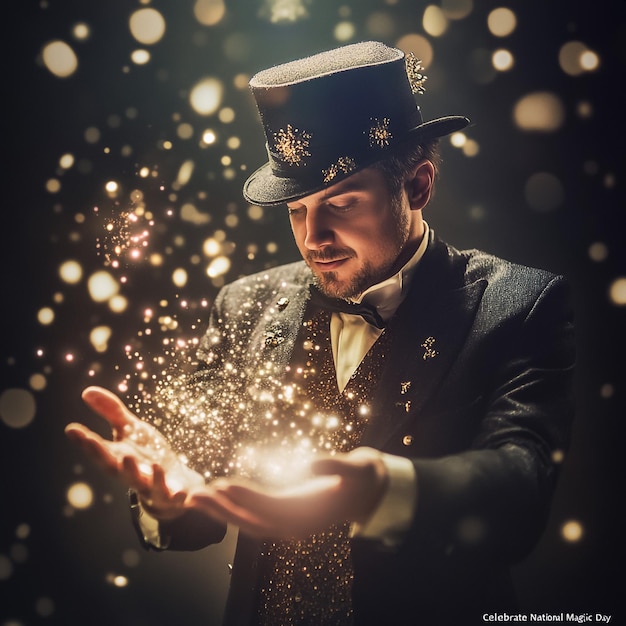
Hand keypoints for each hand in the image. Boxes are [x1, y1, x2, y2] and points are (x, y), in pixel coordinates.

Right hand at [65, 386, 203, 519]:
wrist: (173, 485)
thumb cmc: (147, 455)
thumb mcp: (130, 430)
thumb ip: (111, 412)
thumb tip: (86, 391)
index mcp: (119, 459)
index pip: (100, 451)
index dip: (86, 442)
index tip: (72, 429)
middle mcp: (132, 475)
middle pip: (118, 471)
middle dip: (110, 460)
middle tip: (101, 446)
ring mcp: (151, 487)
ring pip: (146, 485)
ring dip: (146, 476)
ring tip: (147, 463)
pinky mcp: (172, 495)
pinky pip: (174, 497)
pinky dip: (176, 496)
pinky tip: (181, 493)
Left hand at [188, 447, 387, 537]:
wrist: (369, 492)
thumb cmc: (361, 477)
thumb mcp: (356, 467)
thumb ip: (336, 465)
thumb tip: (311, 463)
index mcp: (310, 513)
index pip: (272, 507)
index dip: (246, 497)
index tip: (222, 485)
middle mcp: (296, 525)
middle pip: (253, 521)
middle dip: (222, 509)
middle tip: (193, 495)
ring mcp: (290, 525)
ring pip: (249, 522)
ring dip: (222, 511)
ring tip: (196, 496)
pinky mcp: (286, 519)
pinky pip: (255, 518)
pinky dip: (235, 508)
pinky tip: (220, 495)